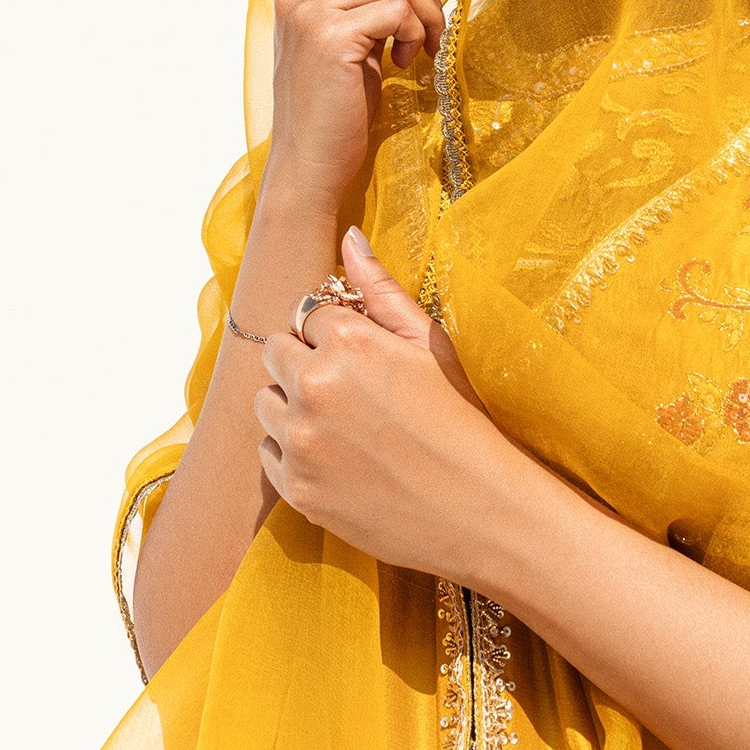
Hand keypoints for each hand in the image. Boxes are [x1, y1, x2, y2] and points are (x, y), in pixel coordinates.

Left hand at [254, 230, 522, 580]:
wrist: (484, 513)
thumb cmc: (468, 423)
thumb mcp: (433, 345)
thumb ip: (382, 290)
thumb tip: (347, 237)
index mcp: (348, 341)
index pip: (308, 313)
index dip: (336, 333)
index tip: (364, 358)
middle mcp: (313, 386)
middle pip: (276, 352)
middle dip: (305, 363)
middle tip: (354, 392)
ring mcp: (300, 441)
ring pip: (265, 403)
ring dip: (293, 407)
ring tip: (346, 427)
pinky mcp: (296, 488)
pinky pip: (268, 453)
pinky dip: (294, 453)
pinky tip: (341, 461)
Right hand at [267, 0, 445, 206]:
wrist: (310, 164)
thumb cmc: (335, 114)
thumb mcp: (349, 48)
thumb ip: (364, 9)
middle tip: (434, 28)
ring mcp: (312, 14)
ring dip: (425, 15)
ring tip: (420, 52)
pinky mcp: (333, 37)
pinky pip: (398, 9)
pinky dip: (415, 33)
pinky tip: (404, 64)